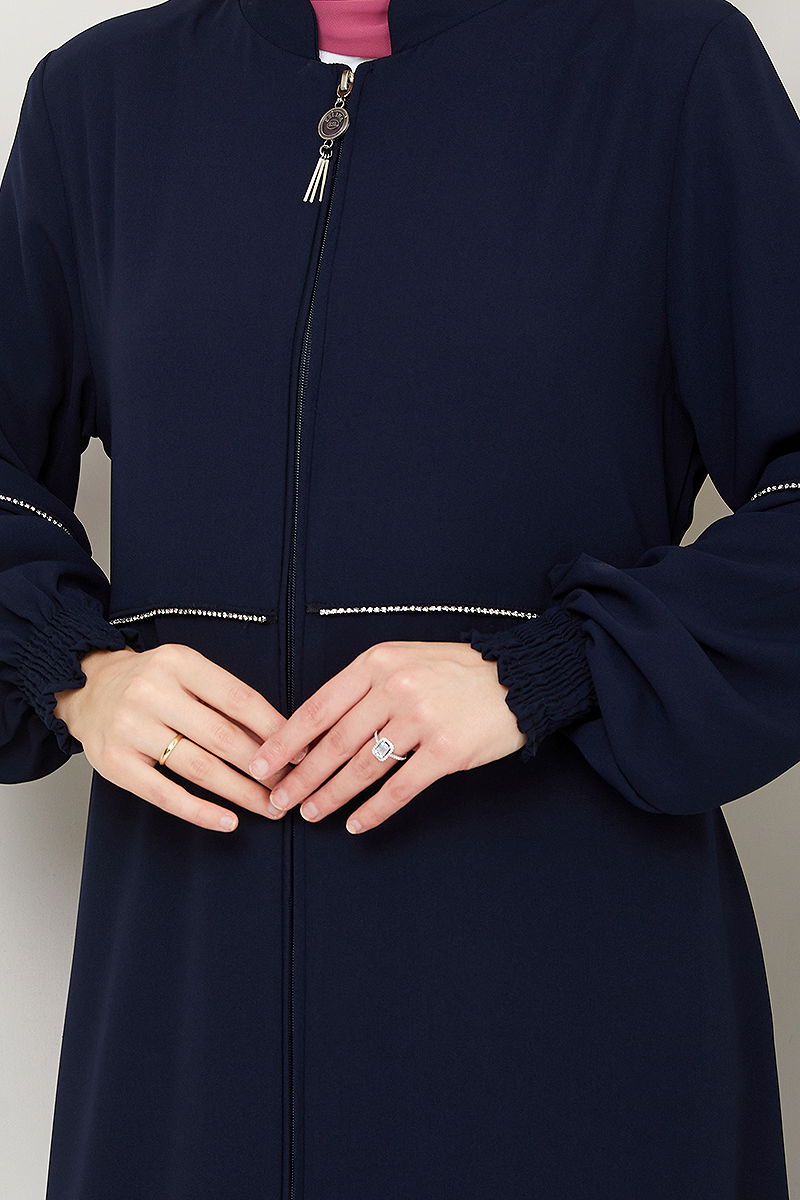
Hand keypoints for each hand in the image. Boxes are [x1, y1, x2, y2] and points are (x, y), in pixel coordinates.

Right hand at [54, 643, 305, 832]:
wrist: (87, 687)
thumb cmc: (151, 682)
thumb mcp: (187, 671)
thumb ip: (224, 697)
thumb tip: (279, 736)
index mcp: (179, 662)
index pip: (238, 699)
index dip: (274, 728)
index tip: (301, 751)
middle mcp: (152, 692)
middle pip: (222, 736)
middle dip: (264, 766)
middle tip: (291, 785)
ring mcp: (130, 727)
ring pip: (199, 767)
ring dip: (241, 792)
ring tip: (268, 806)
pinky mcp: (115, 762)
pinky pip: (164, 794)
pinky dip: (200, 811)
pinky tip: (228, 820)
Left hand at [246, 640, 524, 833]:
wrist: (519, 676)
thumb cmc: (457, 671)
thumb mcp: (405, 660)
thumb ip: (365, 688)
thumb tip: (318, 730)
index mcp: (379, 662)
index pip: (319, 707)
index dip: (286, 741)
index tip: (262, 764)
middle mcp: (396, 688)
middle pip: (334, 742)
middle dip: (300, 777)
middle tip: (277, 800)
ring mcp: (423, 719)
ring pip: (362, 767)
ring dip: (330, 796)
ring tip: (310, 814)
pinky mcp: (448, 751)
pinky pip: (400, 788)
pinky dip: (373, 810)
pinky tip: (356, 823)